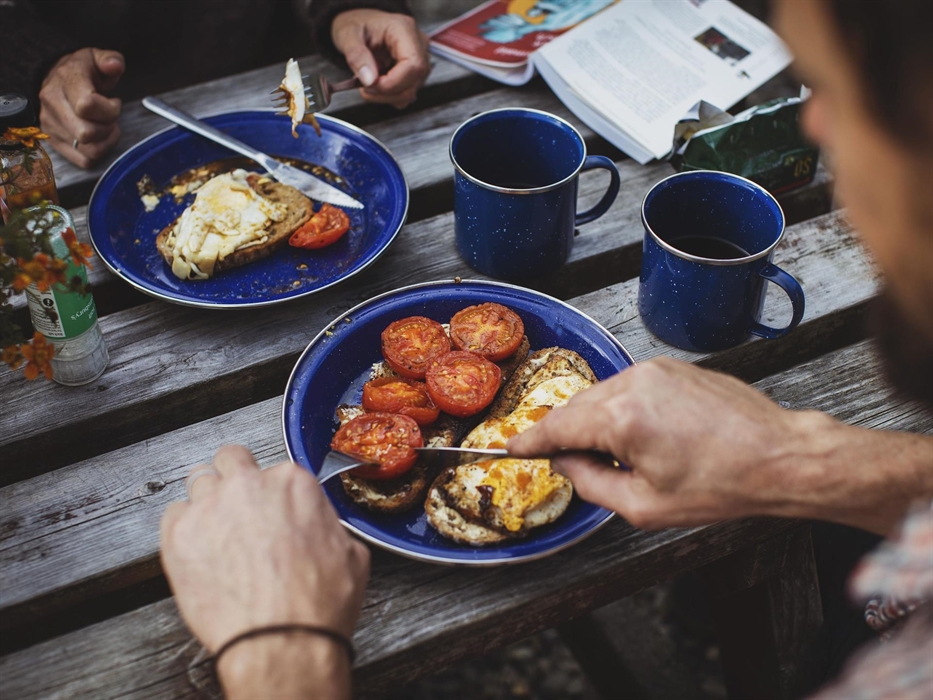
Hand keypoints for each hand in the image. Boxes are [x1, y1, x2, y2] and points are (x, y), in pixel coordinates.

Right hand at [39, 48, 123, 168]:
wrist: (55, 78)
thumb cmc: (82, 71)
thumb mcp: (96, 58)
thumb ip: (110, 59)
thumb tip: (114, 65)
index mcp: (65, 81)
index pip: (87, 106)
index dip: (110, 110)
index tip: (114, 102)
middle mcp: (53, 104)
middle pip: (88, 133)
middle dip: (108, 127)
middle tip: (109, 117)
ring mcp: (50, 125)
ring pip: (88, 151)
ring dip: (105, 142)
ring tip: (105, 126)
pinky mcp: (54, 141)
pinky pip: (84, 161)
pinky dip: (97, 153)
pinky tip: (98, 138)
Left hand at [160, 446, 369, 697]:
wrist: (282, 642)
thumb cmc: (316, 605)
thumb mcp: (350, 555)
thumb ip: (327, 526)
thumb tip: (320, 529)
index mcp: (293, 483)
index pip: (275, 469)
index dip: (274, 493)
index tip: (272, 511)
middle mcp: (249, 485)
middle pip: (230, 459)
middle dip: (234, 478)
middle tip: (238, 507)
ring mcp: (210, 507)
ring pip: (198, 480)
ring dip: (207, 501)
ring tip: (215, 531)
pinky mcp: (178, 535)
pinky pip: (172, 514)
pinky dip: (183, 528)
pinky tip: (198, 551)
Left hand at [331, 9, 429, 108]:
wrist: (360, 26)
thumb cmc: (357, 25)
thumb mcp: (348, 34)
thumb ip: (357, 56)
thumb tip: (369, 80)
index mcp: (404, 30)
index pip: (412, 65)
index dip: (392, 83)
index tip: (370, 85)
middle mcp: (418, 44)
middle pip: (412, 82)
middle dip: (385, 92)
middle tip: (363, 86)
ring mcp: (419, 60)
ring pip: (409, 92)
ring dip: (385, 96)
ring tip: (368, 83)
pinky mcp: (414, 72)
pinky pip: (405, 93)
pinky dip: (388, 95)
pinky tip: (377, 83)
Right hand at [509, 358, 807, 529]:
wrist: (780, 455)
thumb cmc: (721, 484)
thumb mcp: (644, 505)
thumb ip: (591, 484)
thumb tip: (566, 465)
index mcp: (621, 417)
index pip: (558, 426)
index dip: (531, 441)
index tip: (512, 447)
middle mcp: (633, 382)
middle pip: (577, 408)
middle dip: (566, 435)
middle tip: (567, 463)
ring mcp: (655, 370)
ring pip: (603, 396)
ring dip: (596, 422)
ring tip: (619, 457)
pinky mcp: (672, 367)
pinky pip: (629, 387)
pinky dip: (621, 409)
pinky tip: (641, 436)